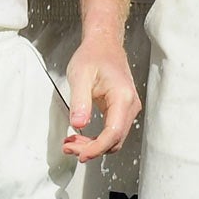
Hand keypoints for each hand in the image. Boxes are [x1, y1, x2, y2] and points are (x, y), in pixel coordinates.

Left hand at [63, 33, 140, 160]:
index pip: (113, 132)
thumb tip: (78, 124)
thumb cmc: (93, 55)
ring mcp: (128, 109)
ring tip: (71, 144)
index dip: (97, 148)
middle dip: (91, 149)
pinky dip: (97, 139)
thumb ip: (79, 100)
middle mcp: (130, 105)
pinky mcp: (122, 111)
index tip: (80, 154)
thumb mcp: (80, 75)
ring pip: (113, 139)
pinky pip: (112, 132)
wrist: (103, 44)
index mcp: (122, 97)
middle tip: (68, 147)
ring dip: (93, 146)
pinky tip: (81, 137)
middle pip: (114, 139)